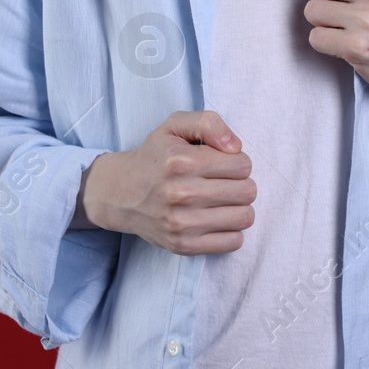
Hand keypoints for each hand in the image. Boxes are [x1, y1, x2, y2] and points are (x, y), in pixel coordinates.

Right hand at [75, 110, 255, 254]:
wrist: (120, 193)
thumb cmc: (155, 156)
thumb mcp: (175, 125)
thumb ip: (209, 123)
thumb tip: (236, 147)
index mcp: (182, 162)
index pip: (243, 165)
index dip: (238, 161)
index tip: (223, 163)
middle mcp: (180, 193)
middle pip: (247, 191)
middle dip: (241, 183)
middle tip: (224, 182)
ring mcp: (181, 223)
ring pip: (245, 217)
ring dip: (239, 207)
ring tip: (222, 200)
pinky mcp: (182, 245)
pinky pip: (233, 242)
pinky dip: (231, 230)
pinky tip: (216, 219)